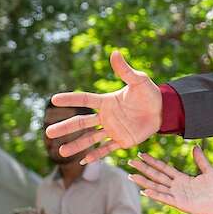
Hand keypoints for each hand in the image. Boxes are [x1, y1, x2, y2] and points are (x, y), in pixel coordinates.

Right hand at [47, 51, 162, 163]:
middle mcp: (106, 117)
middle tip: (48, 132)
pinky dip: (95, 155)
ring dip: (76, 145)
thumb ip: (125, 70)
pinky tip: (83, 161)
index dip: (70, 99)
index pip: (84, 100)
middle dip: (65, 128)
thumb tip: (115, 52)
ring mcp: (112, 130)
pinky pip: (106, 149)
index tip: (54, 100)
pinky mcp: (122, 141)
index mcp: (106, 102)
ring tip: (60, 152)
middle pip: (81, 123)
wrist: (164, 111)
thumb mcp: (139, 81)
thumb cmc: (150, 94)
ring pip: (90, 138)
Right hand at [129, 147, 212, 213]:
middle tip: (130, 161)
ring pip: (156, 186)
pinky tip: (144, 191)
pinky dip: (155, 194)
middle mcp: (176, 186)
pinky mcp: (179, 203)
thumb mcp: (209, 171)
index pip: (163, 168)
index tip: (142, 154)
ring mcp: (176, 195)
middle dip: (143, 168)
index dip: (153, 161)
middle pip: (156, 175)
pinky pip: (164, 198)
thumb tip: (195, 146)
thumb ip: (201, 160)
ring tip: (131, 176)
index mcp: (181, 178)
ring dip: (143, 181)